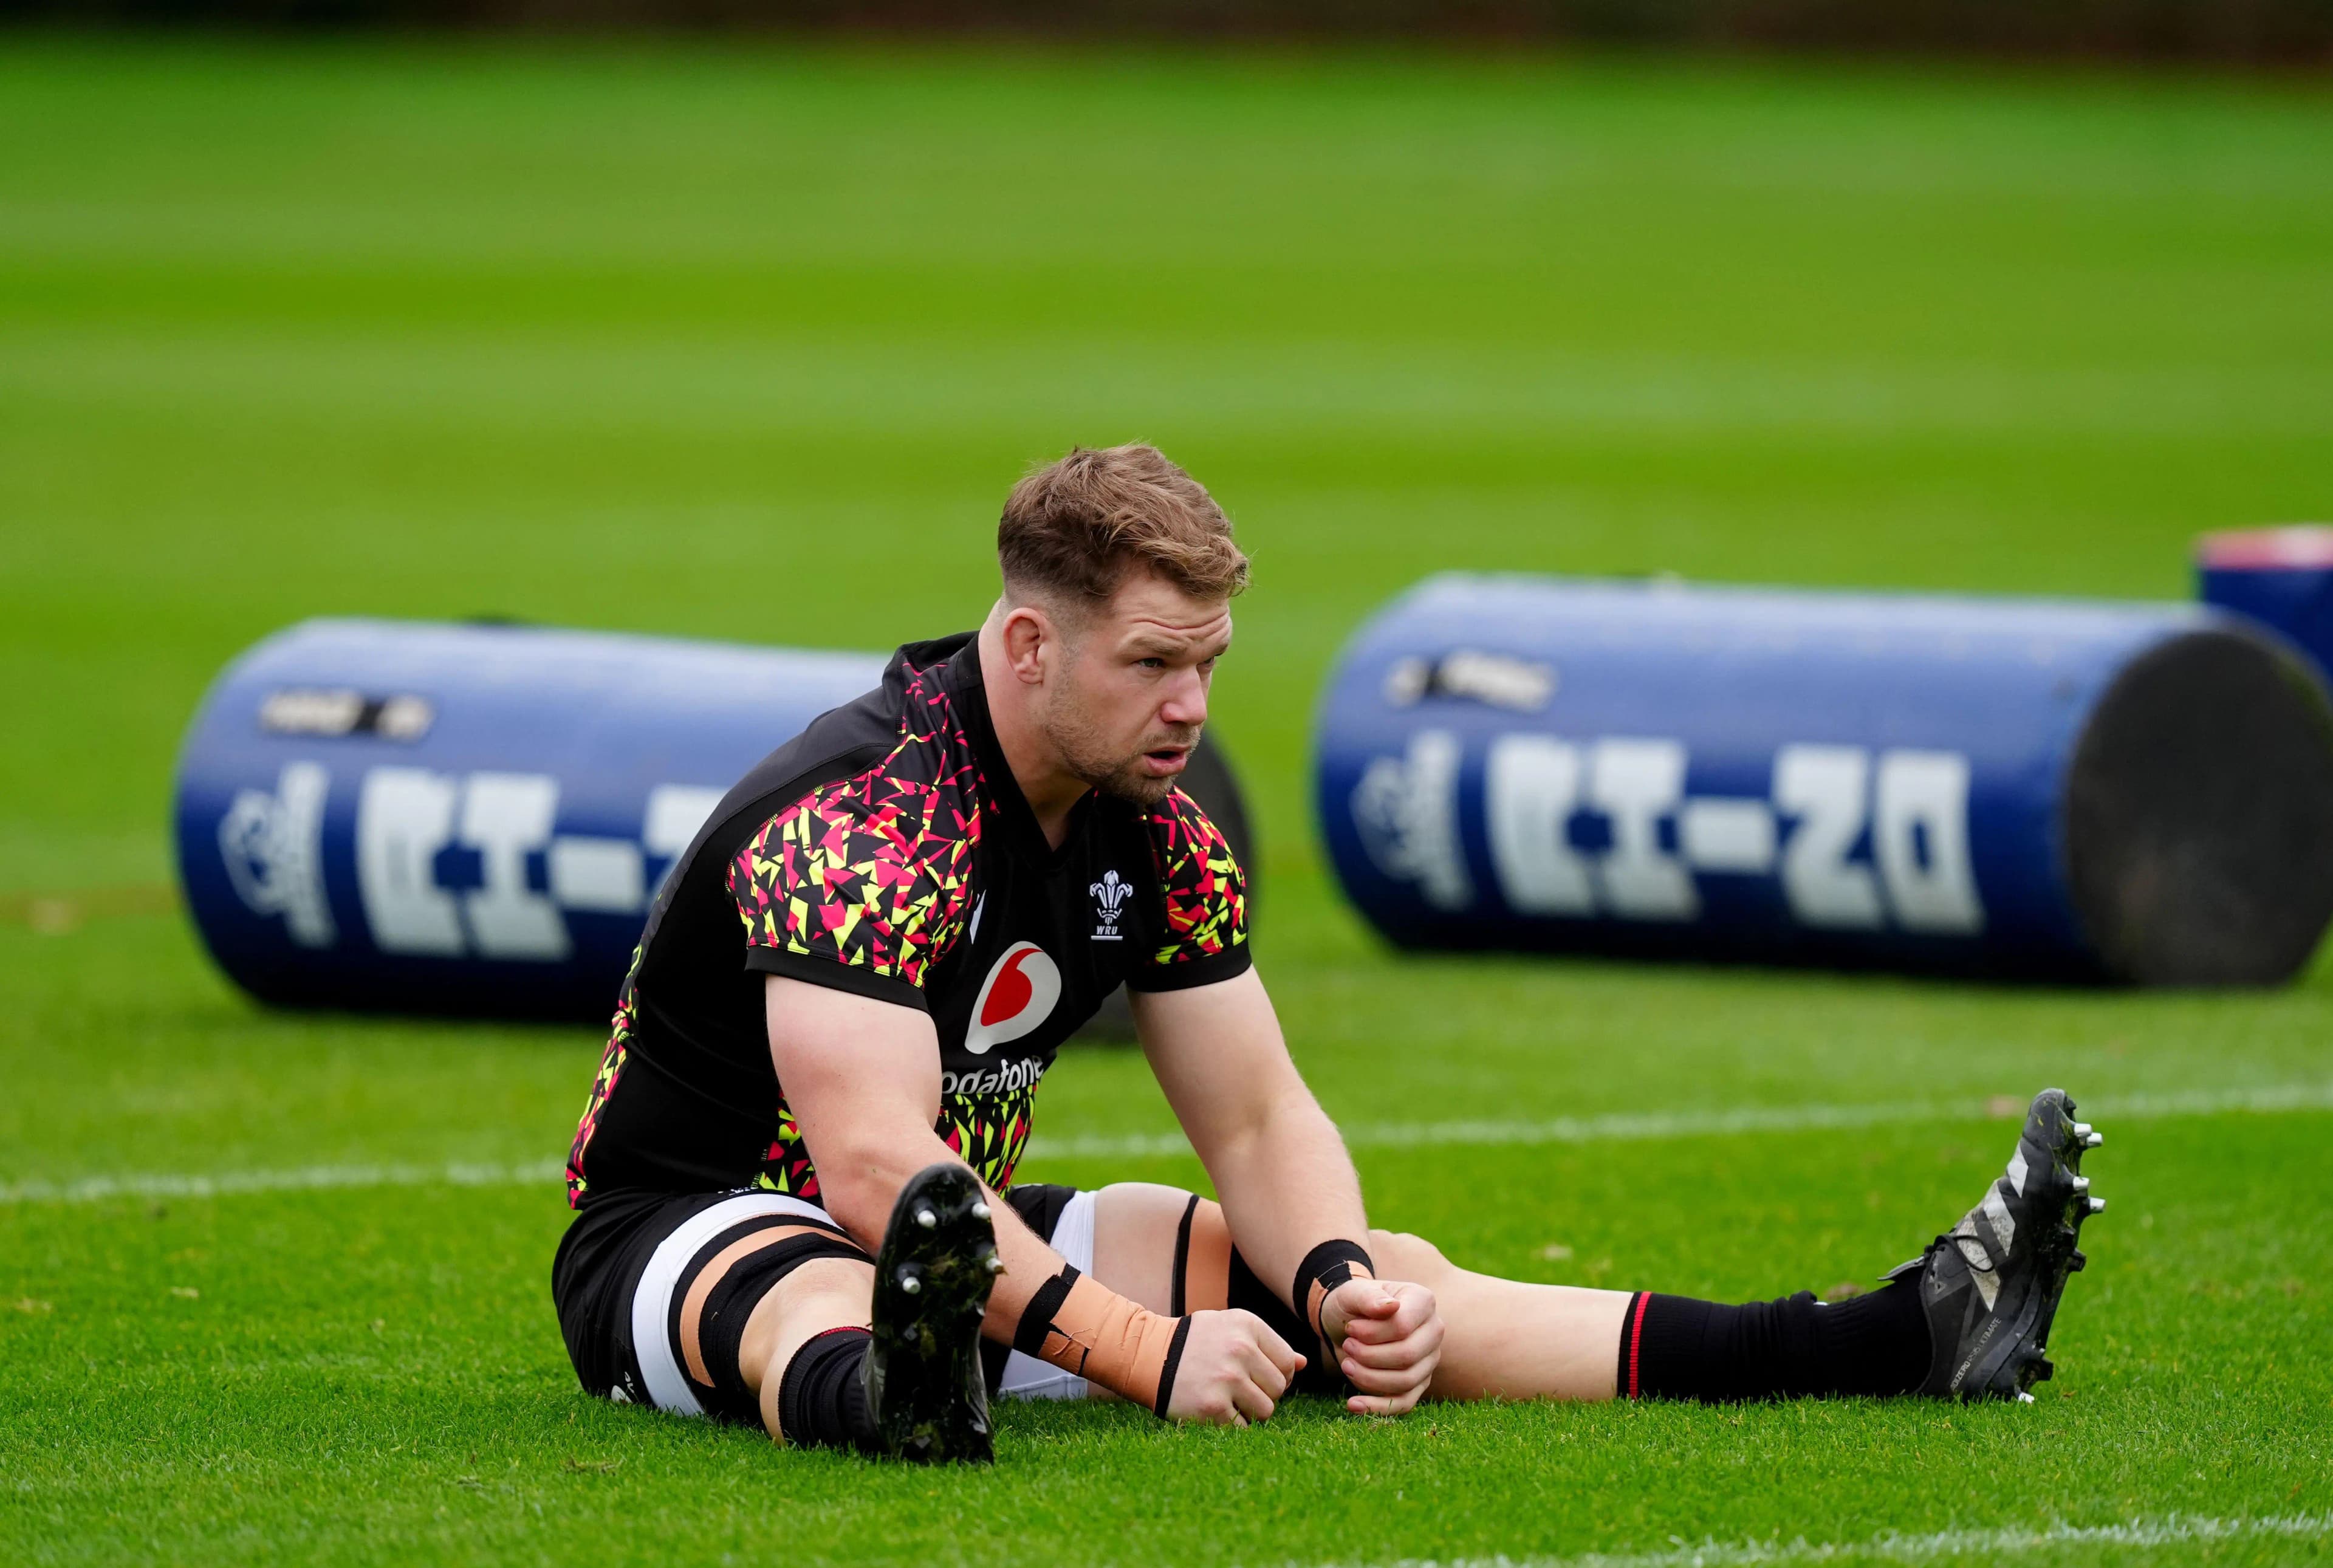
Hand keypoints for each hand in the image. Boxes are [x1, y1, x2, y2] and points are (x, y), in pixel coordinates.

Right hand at [1163, 1308, 1305, 1425]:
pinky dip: (1233, 1426)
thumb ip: (1268, 1345)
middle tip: (1239, 1389)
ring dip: (1250, 1412)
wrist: (1150, 1356)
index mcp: (1248, 1326)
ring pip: (1266, 1411)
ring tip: (1229, 1400)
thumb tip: (1304, 1364)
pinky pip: (1243, 1428)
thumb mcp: (1231, 1328)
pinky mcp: (1213, 1407)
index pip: (1289, 1362)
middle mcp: (1240, 1349)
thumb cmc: (1197, 1342)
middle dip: (1264, 1394)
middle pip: (1279, 1388)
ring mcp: (1227, 1379)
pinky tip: (1216, 1411)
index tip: (1258, 1376)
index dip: (1278, 1375)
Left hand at [1321, 1277, 1442, 1415]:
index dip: (1372, 1333)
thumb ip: (1369, 1296)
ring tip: (1347, 1364)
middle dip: (1369, 1356)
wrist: (1348, 1323)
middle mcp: (1434, 1331)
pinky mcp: (1418, 1383)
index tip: (1350, 1328)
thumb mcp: (1353, 1293)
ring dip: (1369, 1377)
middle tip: (1347, 1346)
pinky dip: (1378, 1408)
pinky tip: (1353, 1405)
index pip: (1403, 1326)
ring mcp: (1429, 1360)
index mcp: (1423, 1302)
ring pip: (1405, 1381)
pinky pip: (1404, 1403)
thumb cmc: (1354, 1304)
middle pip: (1407, 1356)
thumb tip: (1390, 1307)